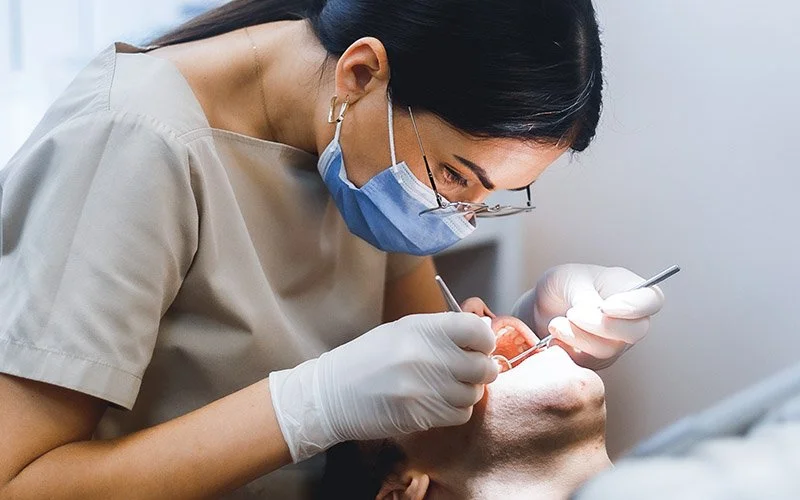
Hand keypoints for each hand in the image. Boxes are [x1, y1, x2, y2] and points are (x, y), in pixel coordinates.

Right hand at [269, 312, 498, 461]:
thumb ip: (442, 331)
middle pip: (482, 366)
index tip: (479, 345)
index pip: (477, 330)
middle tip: (469, 370)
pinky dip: (455, 410)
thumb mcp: (402, 331)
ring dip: (466, 392)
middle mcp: (425, 356)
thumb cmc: (369, 359)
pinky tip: (438, 402)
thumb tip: (484, 330)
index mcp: (421, 329)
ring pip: (473, 393)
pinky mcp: (420, 415)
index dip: (484, 339)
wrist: (332, 394)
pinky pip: (460, 414)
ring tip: (447, 387)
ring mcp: (423, 388)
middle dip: (481, 370)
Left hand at [512, 264, 664, 369]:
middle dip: (602, 325)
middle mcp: (628, 318)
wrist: (541, 307)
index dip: (635, 306)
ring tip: (557, 323)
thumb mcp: (569, 278)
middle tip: (573, 314)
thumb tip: (595, 312)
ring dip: (580, 337)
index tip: (607, 307)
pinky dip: (569, 350)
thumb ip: (585, 294)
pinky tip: (555, 337)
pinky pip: (589, 363)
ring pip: (610, 350)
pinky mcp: (596, 360)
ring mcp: (614, 342)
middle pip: (635, 331)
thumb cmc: (562, 286)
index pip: (652, 300)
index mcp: (628, 288)